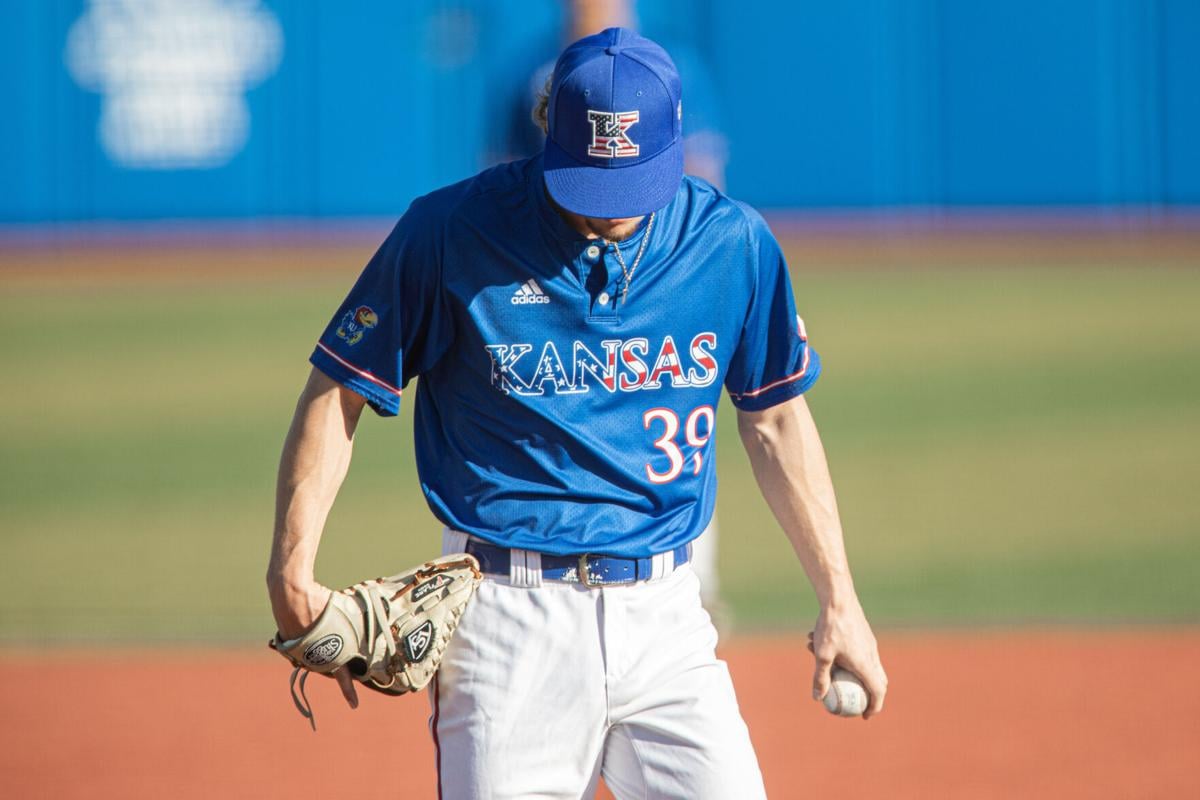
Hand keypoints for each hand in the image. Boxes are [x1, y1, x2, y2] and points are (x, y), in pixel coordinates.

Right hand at [267, 575, 358, 709]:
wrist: (294, 596)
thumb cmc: (326, 606)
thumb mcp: (353, 613)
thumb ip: (365, 622)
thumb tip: (384, 615)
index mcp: (332, 656)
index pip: (344, 676)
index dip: (349, 691)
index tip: (354, 705)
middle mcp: (314, 659)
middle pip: (329, 663)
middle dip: (338, 659)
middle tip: (345, 653)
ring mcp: (299, 652)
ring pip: (317, 653)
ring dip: (325, 642)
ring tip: (327, 627)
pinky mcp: (289, 641)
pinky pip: (305, 643)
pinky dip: (312, 635)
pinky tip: (313, 621)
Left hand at [807, 599, 886, 719]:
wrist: (838, 598)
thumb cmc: (831, 627)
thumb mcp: (822, 655)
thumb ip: (820, 677)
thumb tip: (818, 698)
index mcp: (866, 664)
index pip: (878, 691)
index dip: (874, 706)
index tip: (865, 715)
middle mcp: (872, 655)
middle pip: (877, 680)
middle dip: (869, 693)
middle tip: (857, 701)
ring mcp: (869, 643)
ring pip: (864, 664)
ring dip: (847, 670)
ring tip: (826, 670)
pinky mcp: (863, 633)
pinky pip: (856, 650)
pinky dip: (843, 655)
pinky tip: (814, 643)